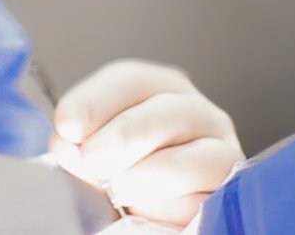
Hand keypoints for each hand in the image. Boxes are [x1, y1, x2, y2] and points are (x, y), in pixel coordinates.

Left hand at [49, 60, 242, 227]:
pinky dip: (167, 209)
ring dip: (147, 177)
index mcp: (156, 89)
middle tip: (92, 159)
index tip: (66, 126)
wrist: (139, 213)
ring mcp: (220, 153)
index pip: (130, 81)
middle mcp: (196, 113)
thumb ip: (78, 142)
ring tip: (118, 191)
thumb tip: (70, 143)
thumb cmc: (115, 176)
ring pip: (194, 159)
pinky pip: (203, 202)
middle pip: (168, 111)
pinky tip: (146, 210)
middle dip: (124, 136)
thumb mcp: (91, 152)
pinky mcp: (227, 195)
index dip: (96, 101)